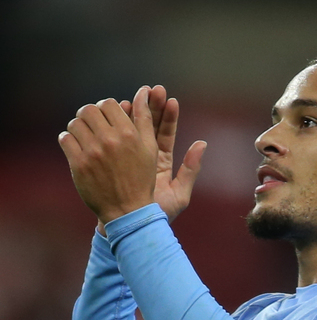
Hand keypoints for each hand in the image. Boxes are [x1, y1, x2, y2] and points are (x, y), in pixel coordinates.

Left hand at [59, 86, 158, 224]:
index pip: (109, 104)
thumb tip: (143, 92)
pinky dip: (67, 140)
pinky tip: (74, 147)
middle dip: (89, 115)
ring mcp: (92, 153)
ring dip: (77, 127)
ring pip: (75, 123)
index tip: (105, 119)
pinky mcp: (78, 165)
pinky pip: (65, 139)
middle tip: (90, 125)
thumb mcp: (150, 149)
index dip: (105, 109)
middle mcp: (110, 141)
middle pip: (89, 110)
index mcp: (128, 134)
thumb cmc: (141, 180)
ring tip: (82, 137)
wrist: (127, 212)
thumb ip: (145, 119)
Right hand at [121, 85, 206, 223]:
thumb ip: (190, 171)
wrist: (131, 230)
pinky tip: (113, 114)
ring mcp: (127, 158)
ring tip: (133, 98)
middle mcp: (144, 158)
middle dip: (150, 106)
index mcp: (162, 164)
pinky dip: (112, 126)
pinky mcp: (110, 162)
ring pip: (128, 130)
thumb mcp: (179, 196)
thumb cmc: (156, 217)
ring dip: (130, 112)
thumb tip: (202, 144)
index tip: (170, 99)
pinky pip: (111, 139)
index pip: (165, 134)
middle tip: (154, 89)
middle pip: (148, 126)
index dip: (168, 116)